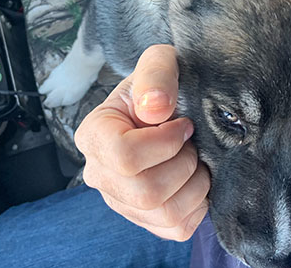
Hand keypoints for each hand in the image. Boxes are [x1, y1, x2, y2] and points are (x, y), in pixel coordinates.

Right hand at [75, 45, 209, 240]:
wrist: (167, 108)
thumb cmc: (160, 86)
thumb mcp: (159, 63)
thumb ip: (156, 74)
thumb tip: (155, 108)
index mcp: (94, 135)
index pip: (124, 155)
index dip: (165, 142)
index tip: (184, 124)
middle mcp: (99, 174)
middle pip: (146, 191)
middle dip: (184, 165)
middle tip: (191, 144)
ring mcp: (120, 201)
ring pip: (164, 213)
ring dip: (195, 185)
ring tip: (195, 160)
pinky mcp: (144, 218)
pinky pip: (176, 228)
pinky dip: (197, 204)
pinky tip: (193, 179)